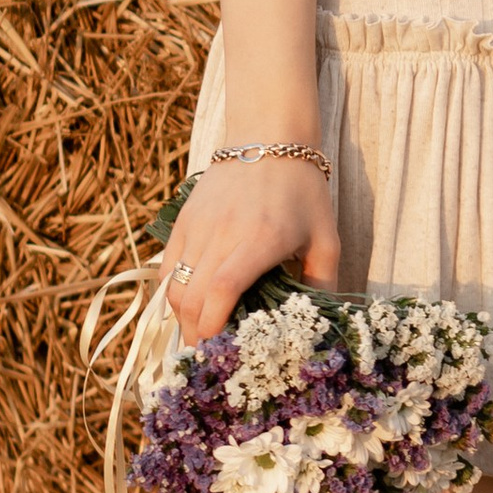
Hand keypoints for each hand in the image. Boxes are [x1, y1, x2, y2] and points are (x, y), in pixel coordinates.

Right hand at [159, 149, 337, 344]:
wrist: (268, 136)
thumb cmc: (303, 190)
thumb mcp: (326, 237)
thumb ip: (323, 283)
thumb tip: (319, 326)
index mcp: (259, 238)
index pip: (222, 288)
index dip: (214, 325)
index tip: (219, 350)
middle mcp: (222, 232)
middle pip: (191, 297)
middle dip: (196, 335)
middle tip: (211, 356)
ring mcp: (198, 225)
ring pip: (172, 286)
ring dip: (182, 319)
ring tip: (200, 336)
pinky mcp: (183, 220)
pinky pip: (166, 267)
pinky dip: (172, 294)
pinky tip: (190, 307)